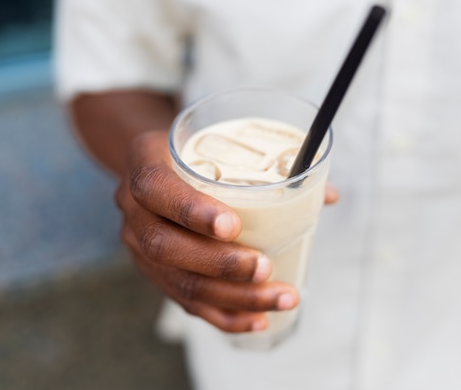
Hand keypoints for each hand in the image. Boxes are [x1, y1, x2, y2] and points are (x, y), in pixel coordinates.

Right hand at [116, 131, 300, 332]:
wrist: (153, 168)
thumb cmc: (192, 154)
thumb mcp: (213, 140)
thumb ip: (264, 164)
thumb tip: (327, 195)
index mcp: (144, 164)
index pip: (155, 188)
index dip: (190, 210)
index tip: (232, 226)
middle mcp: (133, 210)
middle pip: (164, 245)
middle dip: (219, 263)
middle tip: (265, 267)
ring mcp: (139, 246)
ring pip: (179, 282)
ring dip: (233, 297)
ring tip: (280, 297)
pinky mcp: (155, 273)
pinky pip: (184, 302)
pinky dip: (225, 316)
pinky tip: (258, 320)